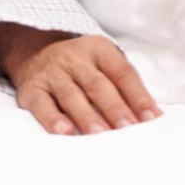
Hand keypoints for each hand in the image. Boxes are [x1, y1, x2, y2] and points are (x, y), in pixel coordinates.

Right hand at [0, 24, 159, 135]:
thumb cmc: (79, 66)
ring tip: (101, 135)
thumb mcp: (102, 64)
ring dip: (87, 116)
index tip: (151, 119)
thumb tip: (152, 116)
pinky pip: (43, 104)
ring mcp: (52, 73)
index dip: (138, 96)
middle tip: (128, 129)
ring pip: (72, 95)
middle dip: (115, 108)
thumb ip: (125, 87)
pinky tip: (64, 131)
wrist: (34, 53)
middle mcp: (75, 58)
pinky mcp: (32, 89)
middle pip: (98, 84)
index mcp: (99, 49)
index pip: (122, 72)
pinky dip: (53, 118)